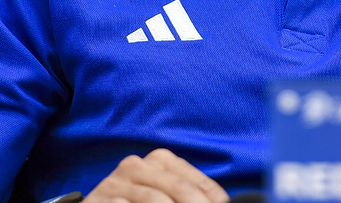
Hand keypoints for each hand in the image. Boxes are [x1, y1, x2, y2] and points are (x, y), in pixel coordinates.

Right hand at [84, 148, 230, 202]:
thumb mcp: (163, 196)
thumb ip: (187, 194)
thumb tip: (222, 202)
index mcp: (159, 160)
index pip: (196, 181)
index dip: (213, 198)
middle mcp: (137, 165)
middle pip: (179, 189)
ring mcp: (115, 182)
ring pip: (155, 199)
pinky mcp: (99, 200)